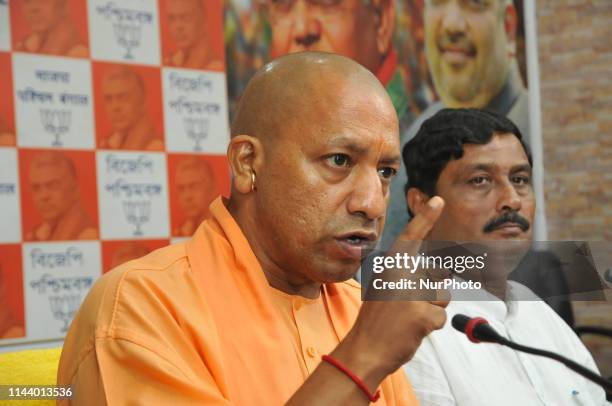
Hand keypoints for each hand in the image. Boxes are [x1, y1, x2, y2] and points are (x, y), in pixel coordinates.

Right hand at [336, 197, 448, 381]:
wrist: (365, 348)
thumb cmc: (379, 319)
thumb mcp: (389, 288)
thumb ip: (410, 277)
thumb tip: (442, 274)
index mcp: (391, 264)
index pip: (411, 236)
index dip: (425, 217)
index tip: (438, 200)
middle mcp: (400, 273)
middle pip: (438, 274)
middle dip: (433, 290)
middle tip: (407, 305)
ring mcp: (411, 293)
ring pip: (443, 296)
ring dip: (432, 309)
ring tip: (408, 317)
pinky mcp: (421, 313)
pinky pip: (441, 317)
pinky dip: (431, 326)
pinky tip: (412, 329)